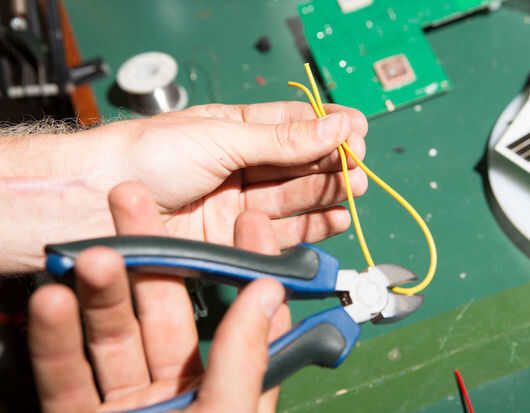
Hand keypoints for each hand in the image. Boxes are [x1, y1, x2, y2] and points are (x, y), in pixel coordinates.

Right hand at [29, 182, 290, 411]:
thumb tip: (267, 289)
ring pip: (114, 335)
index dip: (250, 267)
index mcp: (231, 391)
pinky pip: (64, 374)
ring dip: (102, 289)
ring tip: (95, 250)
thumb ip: (243, 359)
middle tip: (136, 203)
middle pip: (167, 312)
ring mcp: (129, 402)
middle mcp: (180, 391)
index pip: (249, 319)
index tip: (250, 218)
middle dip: (154, 258)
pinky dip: (56, 337)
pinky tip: (54, 298)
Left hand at [96, 102, 367, 245]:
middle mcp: (241, 165)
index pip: (293, 126)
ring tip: (356, 190)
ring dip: (327, 194)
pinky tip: (334, 218)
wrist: (98, 203)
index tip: (358, 131)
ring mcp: (239, 203)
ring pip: (294, 198)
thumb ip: (283, 139)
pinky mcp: (234, 238)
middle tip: (360, 168)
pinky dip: (310, 227)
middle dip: (332, 164)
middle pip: (299, 165)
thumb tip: (338, 124)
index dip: (327, 128)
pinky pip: (280, 233)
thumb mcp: (223, 138)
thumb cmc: (150, 155)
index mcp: (236, 129)